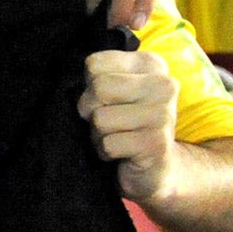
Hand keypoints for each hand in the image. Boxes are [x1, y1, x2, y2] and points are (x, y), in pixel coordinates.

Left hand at [79, 49, 177, 205]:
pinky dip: (106, 152)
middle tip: (107, 121)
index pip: (95, 64)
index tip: (106, 98)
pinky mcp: (156, 144)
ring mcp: (164, 115)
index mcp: (151, 64)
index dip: (88, 85)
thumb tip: (68, 77)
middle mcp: (163, 85)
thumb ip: (97, 76)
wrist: (157, 167)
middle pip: (99, 88)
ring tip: (116, 137)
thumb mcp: (113, 91)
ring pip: (101, 118)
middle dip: (91, 109)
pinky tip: (122, 153)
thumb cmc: (125, 124)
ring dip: (98, 134)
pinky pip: (108, 144)